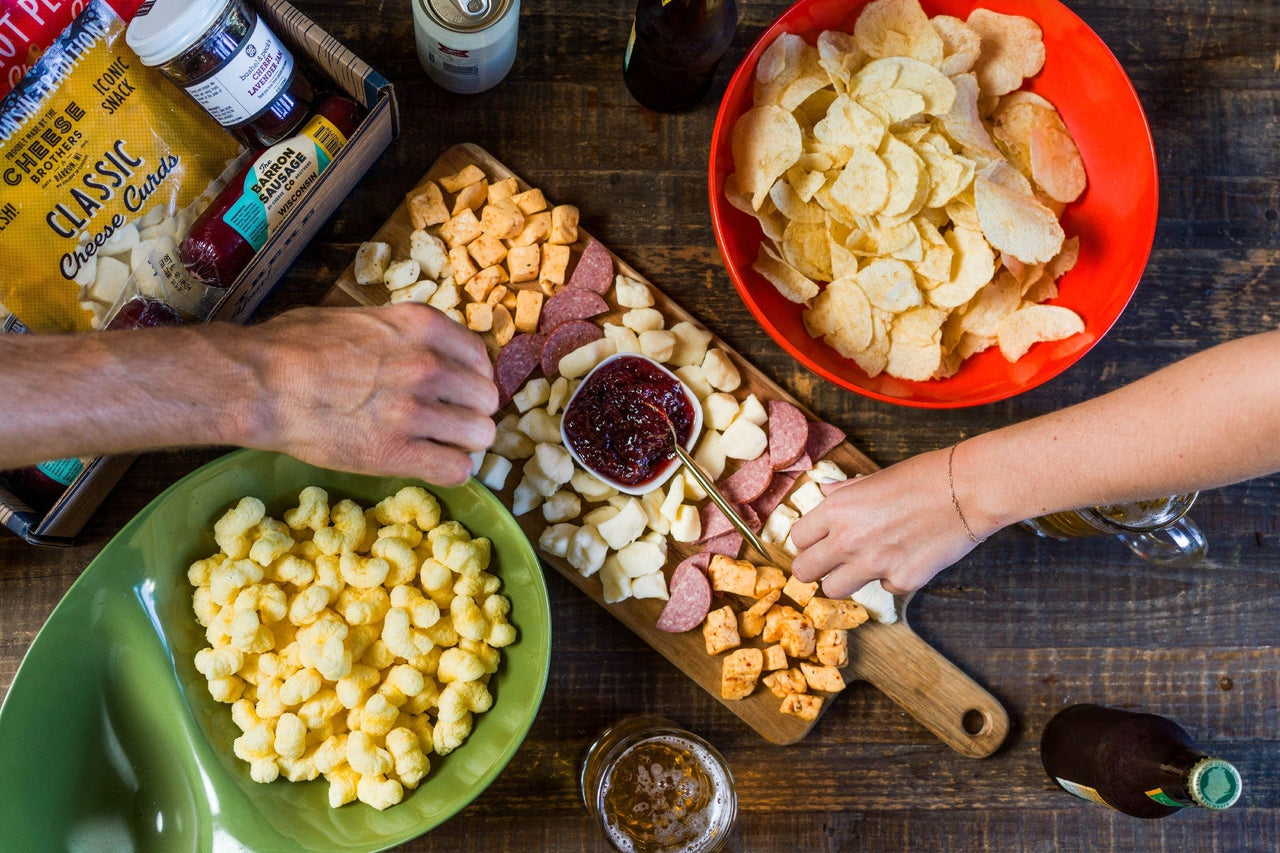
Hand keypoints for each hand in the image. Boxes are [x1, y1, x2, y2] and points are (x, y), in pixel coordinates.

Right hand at [231, 303, 498, 483]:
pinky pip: (457, 469)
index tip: (458, 390)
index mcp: (421, 326)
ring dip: (464, 442)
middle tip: (447, 421)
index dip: (471, 377)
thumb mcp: (360, 318)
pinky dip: (451, 470)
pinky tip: (432, 464)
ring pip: (480, 435)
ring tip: (439, 444)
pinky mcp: (398, 453)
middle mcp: (428, 365)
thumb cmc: (294, 345)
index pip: (480, 357)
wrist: (259, 383)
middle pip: (487, 398)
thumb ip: (403, 333)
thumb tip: (424, 348)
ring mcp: (416, 411)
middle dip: (471, 412)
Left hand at [789, 448, 985, 596]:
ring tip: (865, 565)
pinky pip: (884, 588)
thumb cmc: (923, 477)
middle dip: (814, 569)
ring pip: (833, 590)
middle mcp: (847, 541)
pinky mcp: (901, 581)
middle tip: (829, 564)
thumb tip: (825, 489)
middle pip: (804, 572)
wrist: (967, 491)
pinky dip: (892, 578)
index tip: (817, 543)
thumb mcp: (874, 478)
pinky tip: (908, 558)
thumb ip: (845, 492)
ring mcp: (873, 565)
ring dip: (845, 581)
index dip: (807, 542)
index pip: (797, 539)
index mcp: (836, 510)